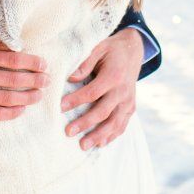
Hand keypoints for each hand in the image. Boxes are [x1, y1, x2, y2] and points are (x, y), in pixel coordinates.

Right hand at [0, 26, 47, 122]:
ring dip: (28, 97)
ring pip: (8, 98)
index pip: (14, 59)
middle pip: (15, 79)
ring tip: (39, 95)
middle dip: (35, 80)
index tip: (44, 64)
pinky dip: (11, 112)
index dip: (33, 62)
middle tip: (47, 81)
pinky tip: (21, 110)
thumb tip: (14, 42)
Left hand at [60, 27, 142, 148]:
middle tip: (68, 132)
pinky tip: (99, 144)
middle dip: (85, 123)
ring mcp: (128, 101)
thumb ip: (85, 62)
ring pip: (114, 122)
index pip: (93, 92)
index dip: (76, 100)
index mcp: (114, 75)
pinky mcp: (131, 108)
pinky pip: (122, 125)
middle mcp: (123, 91)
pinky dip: (112, 136)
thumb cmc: (111, 50)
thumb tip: (70, 78)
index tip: (60, 107)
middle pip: (103, 111)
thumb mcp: (98, 48)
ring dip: (99, 135)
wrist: (133, 51)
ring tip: (83, 145)